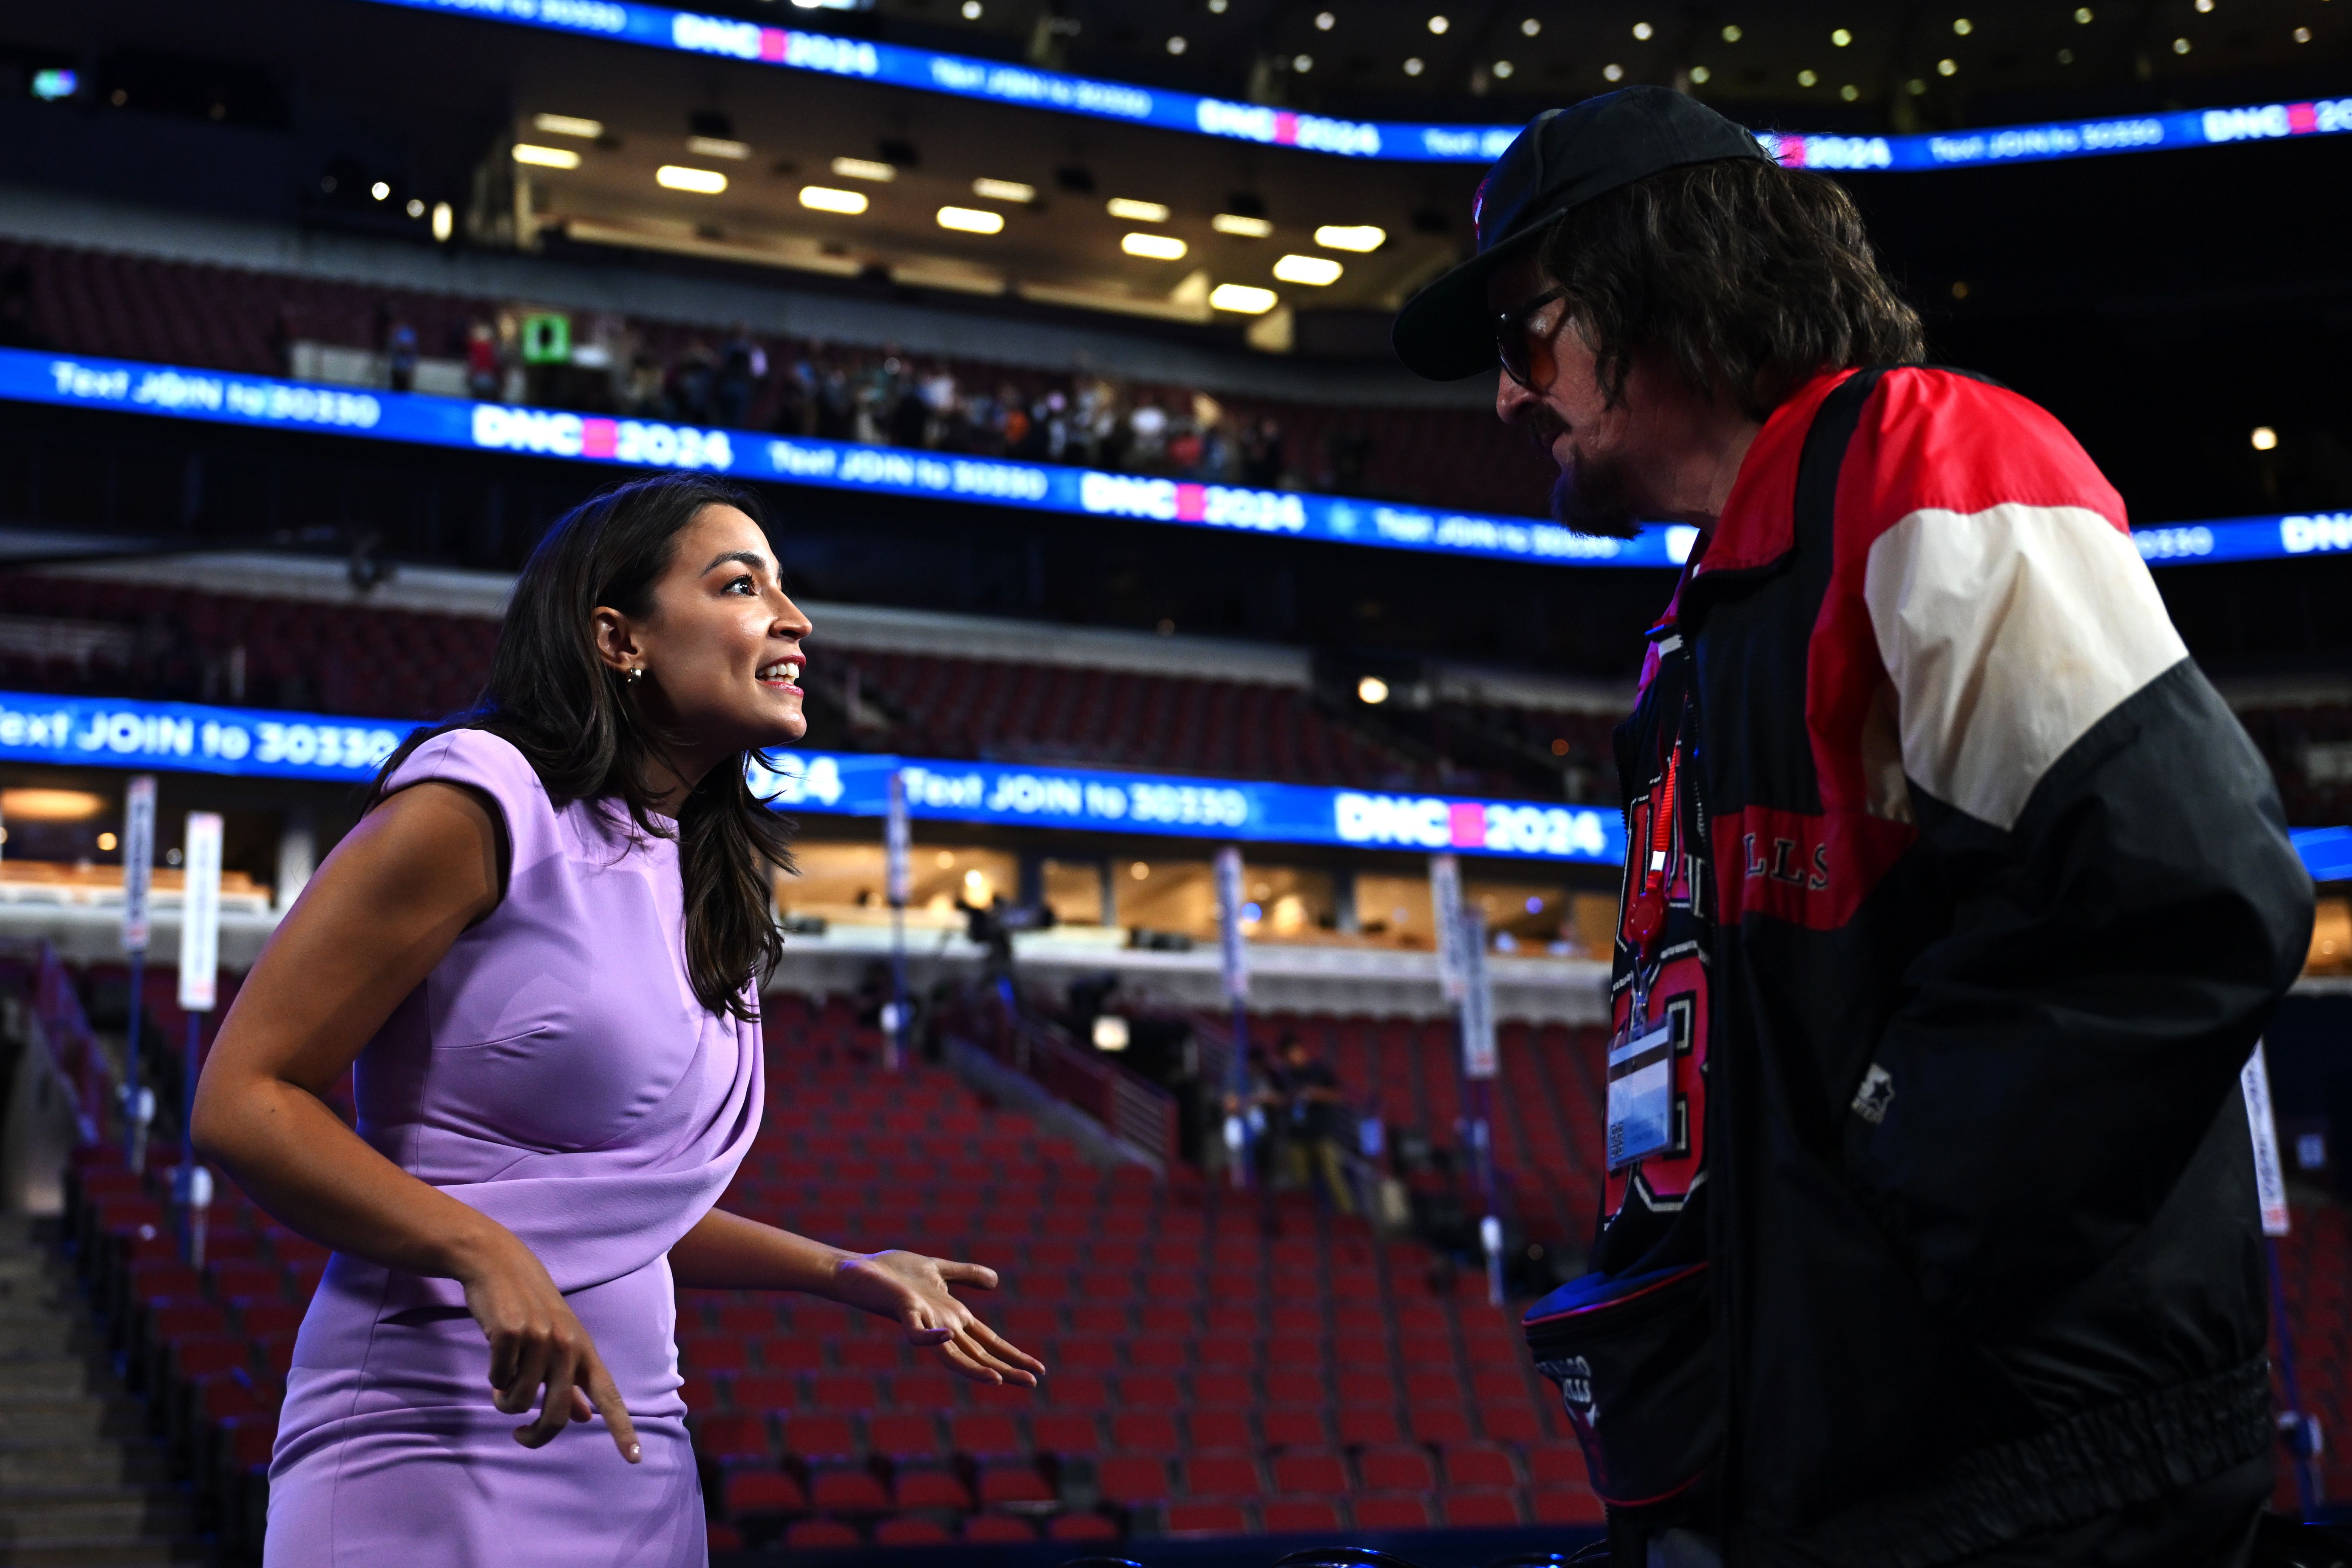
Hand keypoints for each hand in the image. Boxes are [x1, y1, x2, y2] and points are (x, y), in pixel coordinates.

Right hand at [456, 1229, 640, 1461]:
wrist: (500, 1265)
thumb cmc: (533, 1307)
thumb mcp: (561, 1340)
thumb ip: (572, 1382)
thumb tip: (583, 1418)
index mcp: (584, 1350)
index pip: (609, 1396)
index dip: (622, 1429)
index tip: (635, 1459)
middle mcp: (567, 1346)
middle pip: (556, 1414)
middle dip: (536, 1435)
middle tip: (521, 1435)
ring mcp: (539, 1339)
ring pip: (517, 1401)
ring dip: (505, 1398)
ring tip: (504, 1376)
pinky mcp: (509, 1334)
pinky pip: (496, 1380)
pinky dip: (492, 1376)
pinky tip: (495, 1355)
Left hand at [828, 1250, 1045, 1386]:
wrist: (858, 1270)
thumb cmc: (894, 1272)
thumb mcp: (939, 1269)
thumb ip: (966, 1275)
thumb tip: (995, 1281)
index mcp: (953, 1317)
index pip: (989, 1342)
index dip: (1012, 1356)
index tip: (1037, 1371)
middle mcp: (942, 1325)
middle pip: (979, 1353)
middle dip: (1007, 1368)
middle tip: (1033, 1383)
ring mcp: (924, 1322)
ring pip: (953, 1354)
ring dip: (974, 1368)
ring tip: (998, 1379)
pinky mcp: (904, 1313)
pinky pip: (917, 1332)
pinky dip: (931, 1336)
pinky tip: (948, 1334)